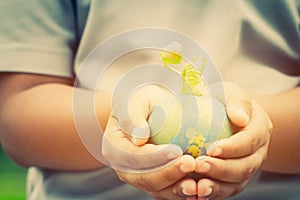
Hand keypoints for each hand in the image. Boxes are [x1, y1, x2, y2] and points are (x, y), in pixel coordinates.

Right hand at [102, 84, 198, 198]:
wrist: (148, 114)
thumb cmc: (142, 103)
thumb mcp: (134, 100)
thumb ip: (132, 115)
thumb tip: (139, 137)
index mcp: (115, 149)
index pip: (133, 157)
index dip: (154, 157)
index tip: (176, 151)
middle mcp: (125, 169)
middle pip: (145, 179)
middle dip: (169, 175)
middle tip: (191, 164)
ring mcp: (140, 179)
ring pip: (159, 190)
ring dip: (178, 190)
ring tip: (198, 185)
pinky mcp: (156, 184)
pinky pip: (169, 191)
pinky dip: (184, 192)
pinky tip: (201, 189)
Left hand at [192, 82, 272, 199]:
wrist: (227, 115)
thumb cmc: (225, 101)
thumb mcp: (231, 93)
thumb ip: (237, 102)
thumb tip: (239, 118)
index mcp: (260, 128)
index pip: (250, 140)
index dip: (233, 147)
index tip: (212, 149)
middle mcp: (258, 150)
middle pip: (245, 165)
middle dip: (222, 168)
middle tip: (200, 165)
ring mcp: (248, 165)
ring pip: (238, 181)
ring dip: (218, 185)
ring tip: (198, 187)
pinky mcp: (236, 177)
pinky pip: (228, 189)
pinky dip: (214, 192)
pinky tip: (198, 193)